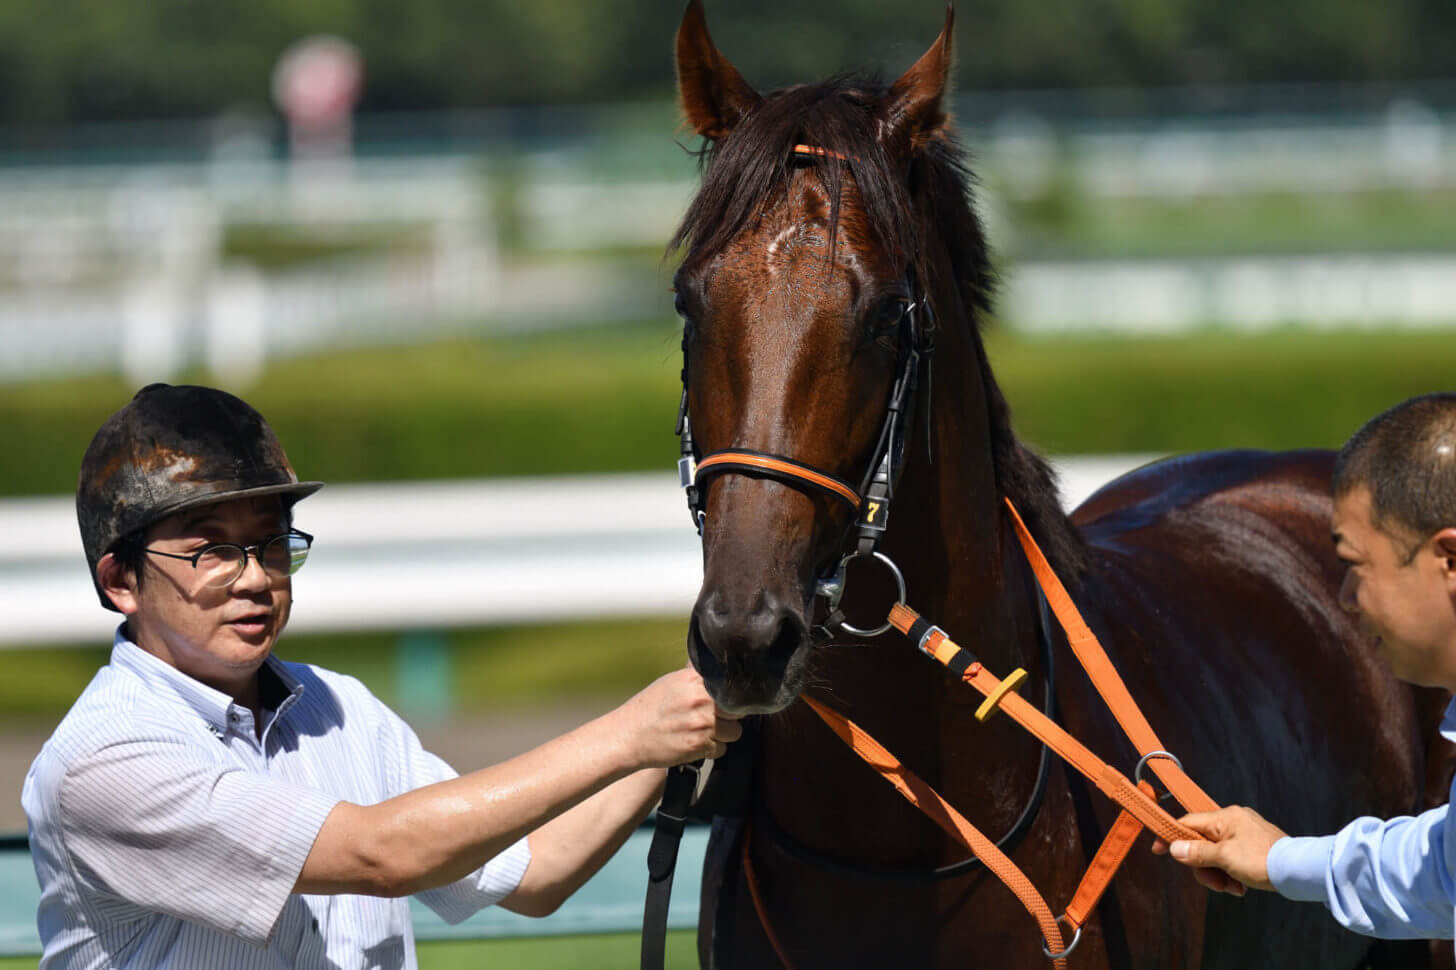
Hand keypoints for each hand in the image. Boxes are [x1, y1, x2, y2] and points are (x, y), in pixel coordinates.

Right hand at [614, 668, 742, 769]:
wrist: (628, 736)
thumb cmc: (648, 710)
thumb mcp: (671, 683)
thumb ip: (696, 679)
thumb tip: (718, 668)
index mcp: (693, 680)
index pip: (731, 685)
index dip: (731, 696)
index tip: (724, 702)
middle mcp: (700, 699)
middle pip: (738, 709)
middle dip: (730, 717)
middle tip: (712, 719)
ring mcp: (702, 723)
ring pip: (734, 732)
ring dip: (722, 736)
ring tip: (701, 733)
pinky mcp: (699, 745)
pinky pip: (721, 750)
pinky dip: (710, 750)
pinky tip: (693, 744)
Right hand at [1150, 805, 1286, 895]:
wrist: (1299, 871)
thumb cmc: (1263, 860)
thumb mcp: (1225, 858)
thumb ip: (1197, 852)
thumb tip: (1174, 848)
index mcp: (1225, 817)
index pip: (1188, 823)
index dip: (1171, 837)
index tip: (1158, 850)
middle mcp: (1234, 820)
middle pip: (1202, 842)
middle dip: (1205, 867)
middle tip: (1215, 884)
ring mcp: (1245, 832)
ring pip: (1217, 853)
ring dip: (1219, 873)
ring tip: (1233, 888)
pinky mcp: (1255, 844)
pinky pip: (1231, 857)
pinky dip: (1231, 872)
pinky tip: (1240, 886)